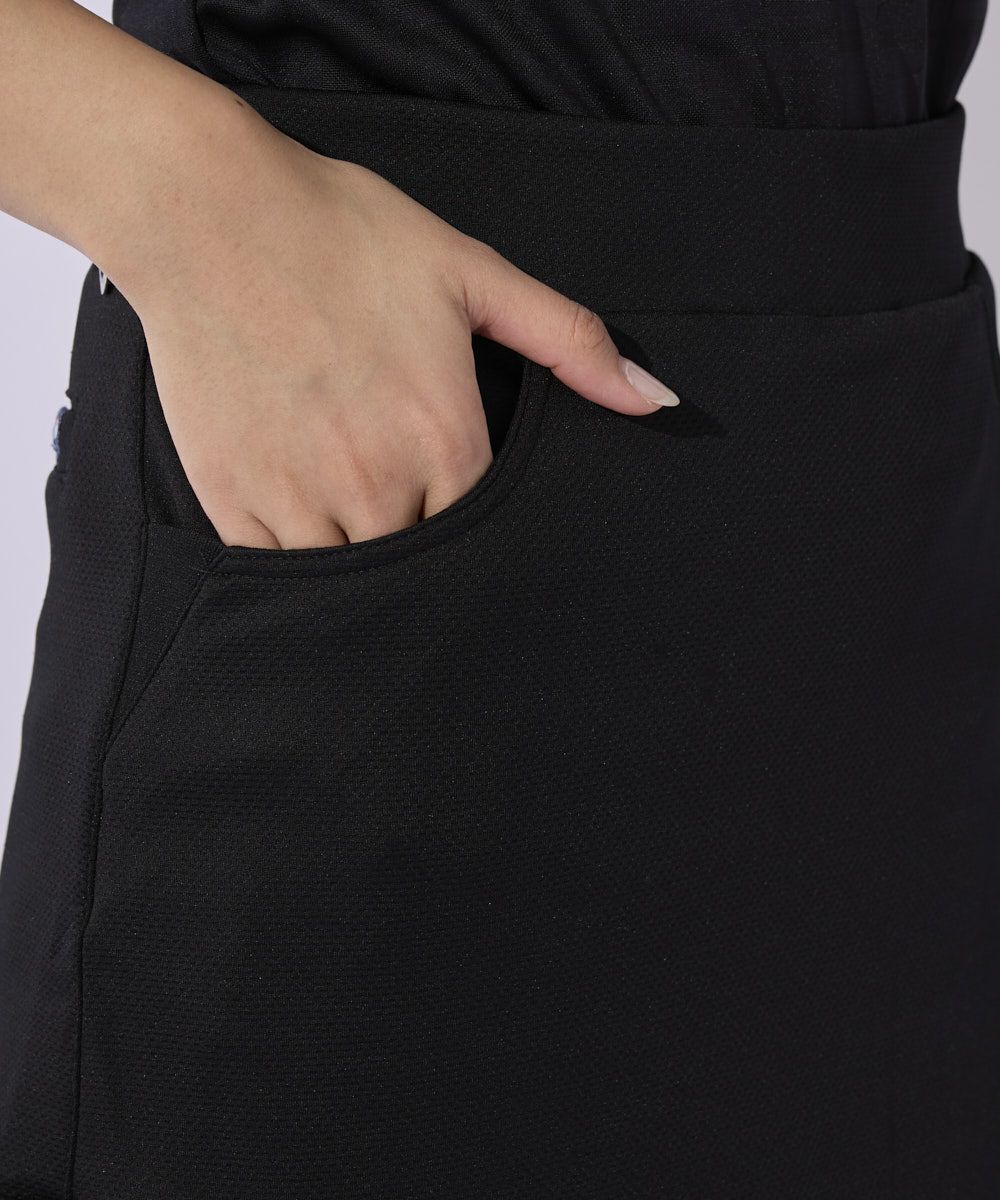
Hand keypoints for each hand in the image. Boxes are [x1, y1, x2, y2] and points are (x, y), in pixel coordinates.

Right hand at [125, 103, 681, 548]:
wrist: (210, 214)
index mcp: (445, 439)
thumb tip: (656, 398)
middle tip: (400, 502)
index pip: (486, 532)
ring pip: (351, 577)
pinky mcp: (233, 498)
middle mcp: (379, 484)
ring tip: (352, 507)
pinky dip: (296, 555)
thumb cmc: (343, 235)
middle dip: (419, 539)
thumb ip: (570, 342)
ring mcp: (301, 497)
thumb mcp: (473, 273)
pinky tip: (301, 514)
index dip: (476, 522)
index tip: (454, 497)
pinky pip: (279, 567)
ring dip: (360, 553)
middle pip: (420, 563)